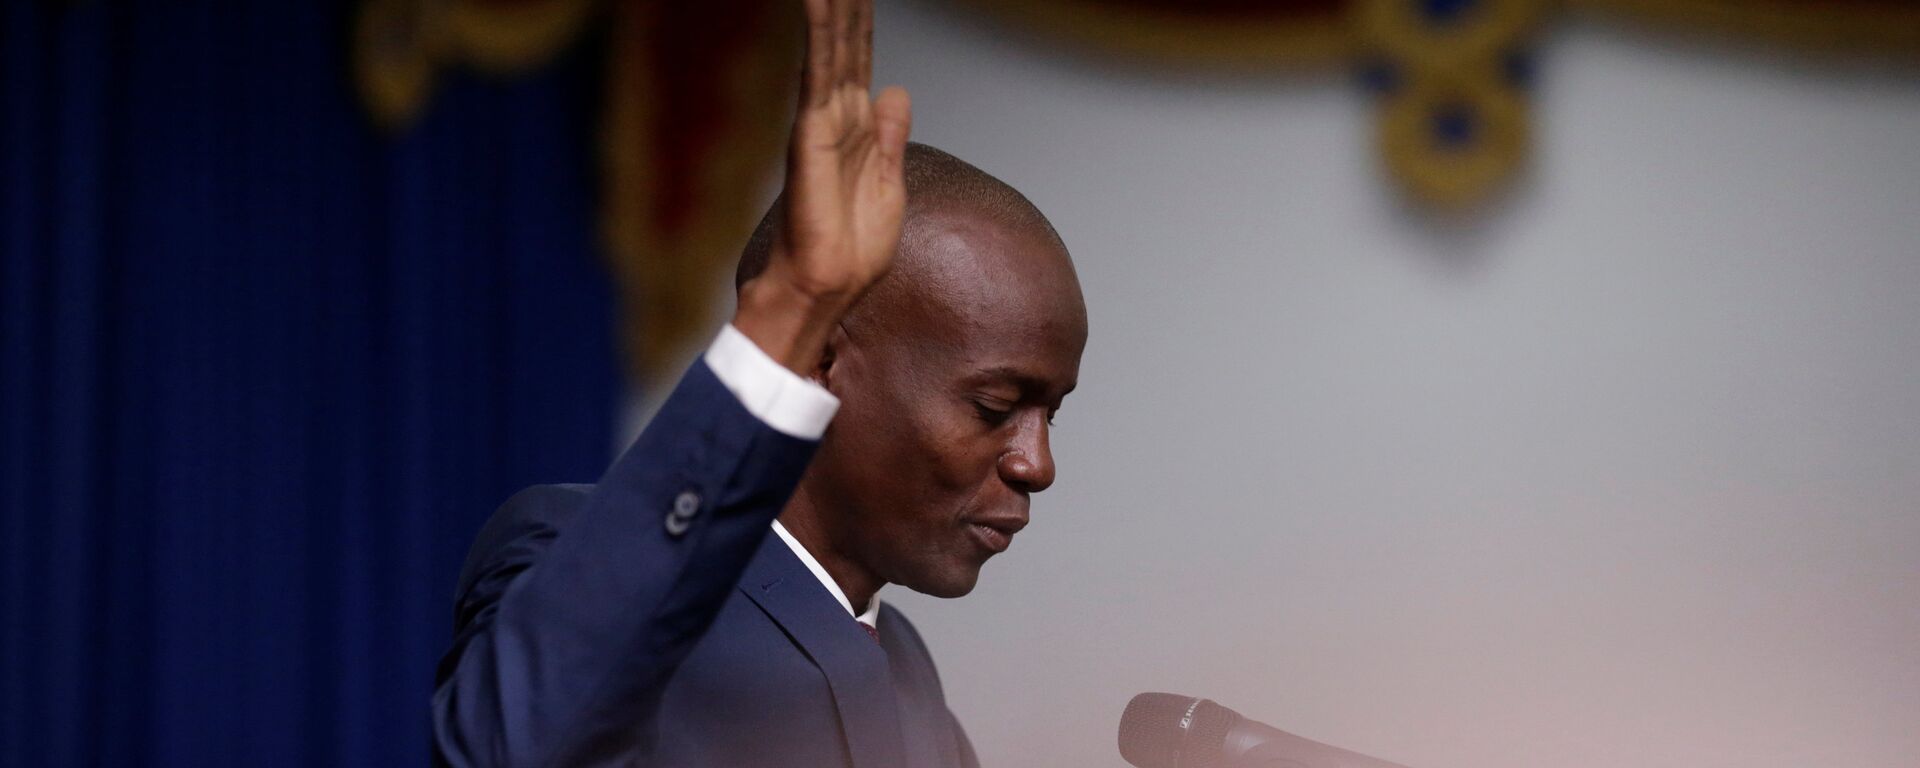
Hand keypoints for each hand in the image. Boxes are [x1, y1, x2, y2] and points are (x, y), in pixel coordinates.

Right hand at [735, 0, 911, 373]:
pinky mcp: (812, 131)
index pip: (861, 60)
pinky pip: (817, 71)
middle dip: (847, 5)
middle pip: (846, 43)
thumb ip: (890, 133)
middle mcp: (837, 116)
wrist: (830, 286)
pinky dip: (818, 34)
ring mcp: (822, 120)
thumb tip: (896, 91)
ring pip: (831, 46)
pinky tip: (818, 0)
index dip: (863, 22)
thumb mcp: (889, 179)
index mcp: (858, 128)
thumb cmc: (854, 248)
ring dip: (831, 7)